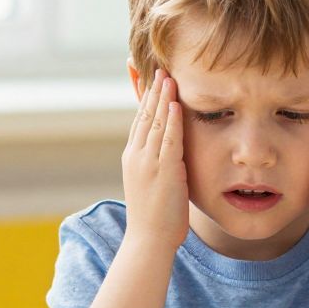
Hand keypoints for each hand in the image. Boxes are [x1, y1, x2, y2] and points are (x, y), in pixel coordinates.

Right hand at [121, 70, 189, 250]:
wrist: (148, 240)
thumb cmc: (154, 218)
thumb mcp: (151, 184)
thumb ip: (157, 165)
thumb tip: (168, 155)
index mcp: (133, 157)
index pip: (139, 120)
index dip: (145, 98)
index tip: (149, 78)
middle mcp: (136, 155)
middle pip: (144, 115)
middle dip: (151, 90)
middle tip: (158, 67)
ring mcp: (148, 162)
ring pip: (155, 122)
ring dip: (162, 98)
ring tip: (168, 75)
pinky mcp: (164, 171)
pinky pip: (168, 139)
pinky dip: (172, 120)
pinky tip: (175, 103)